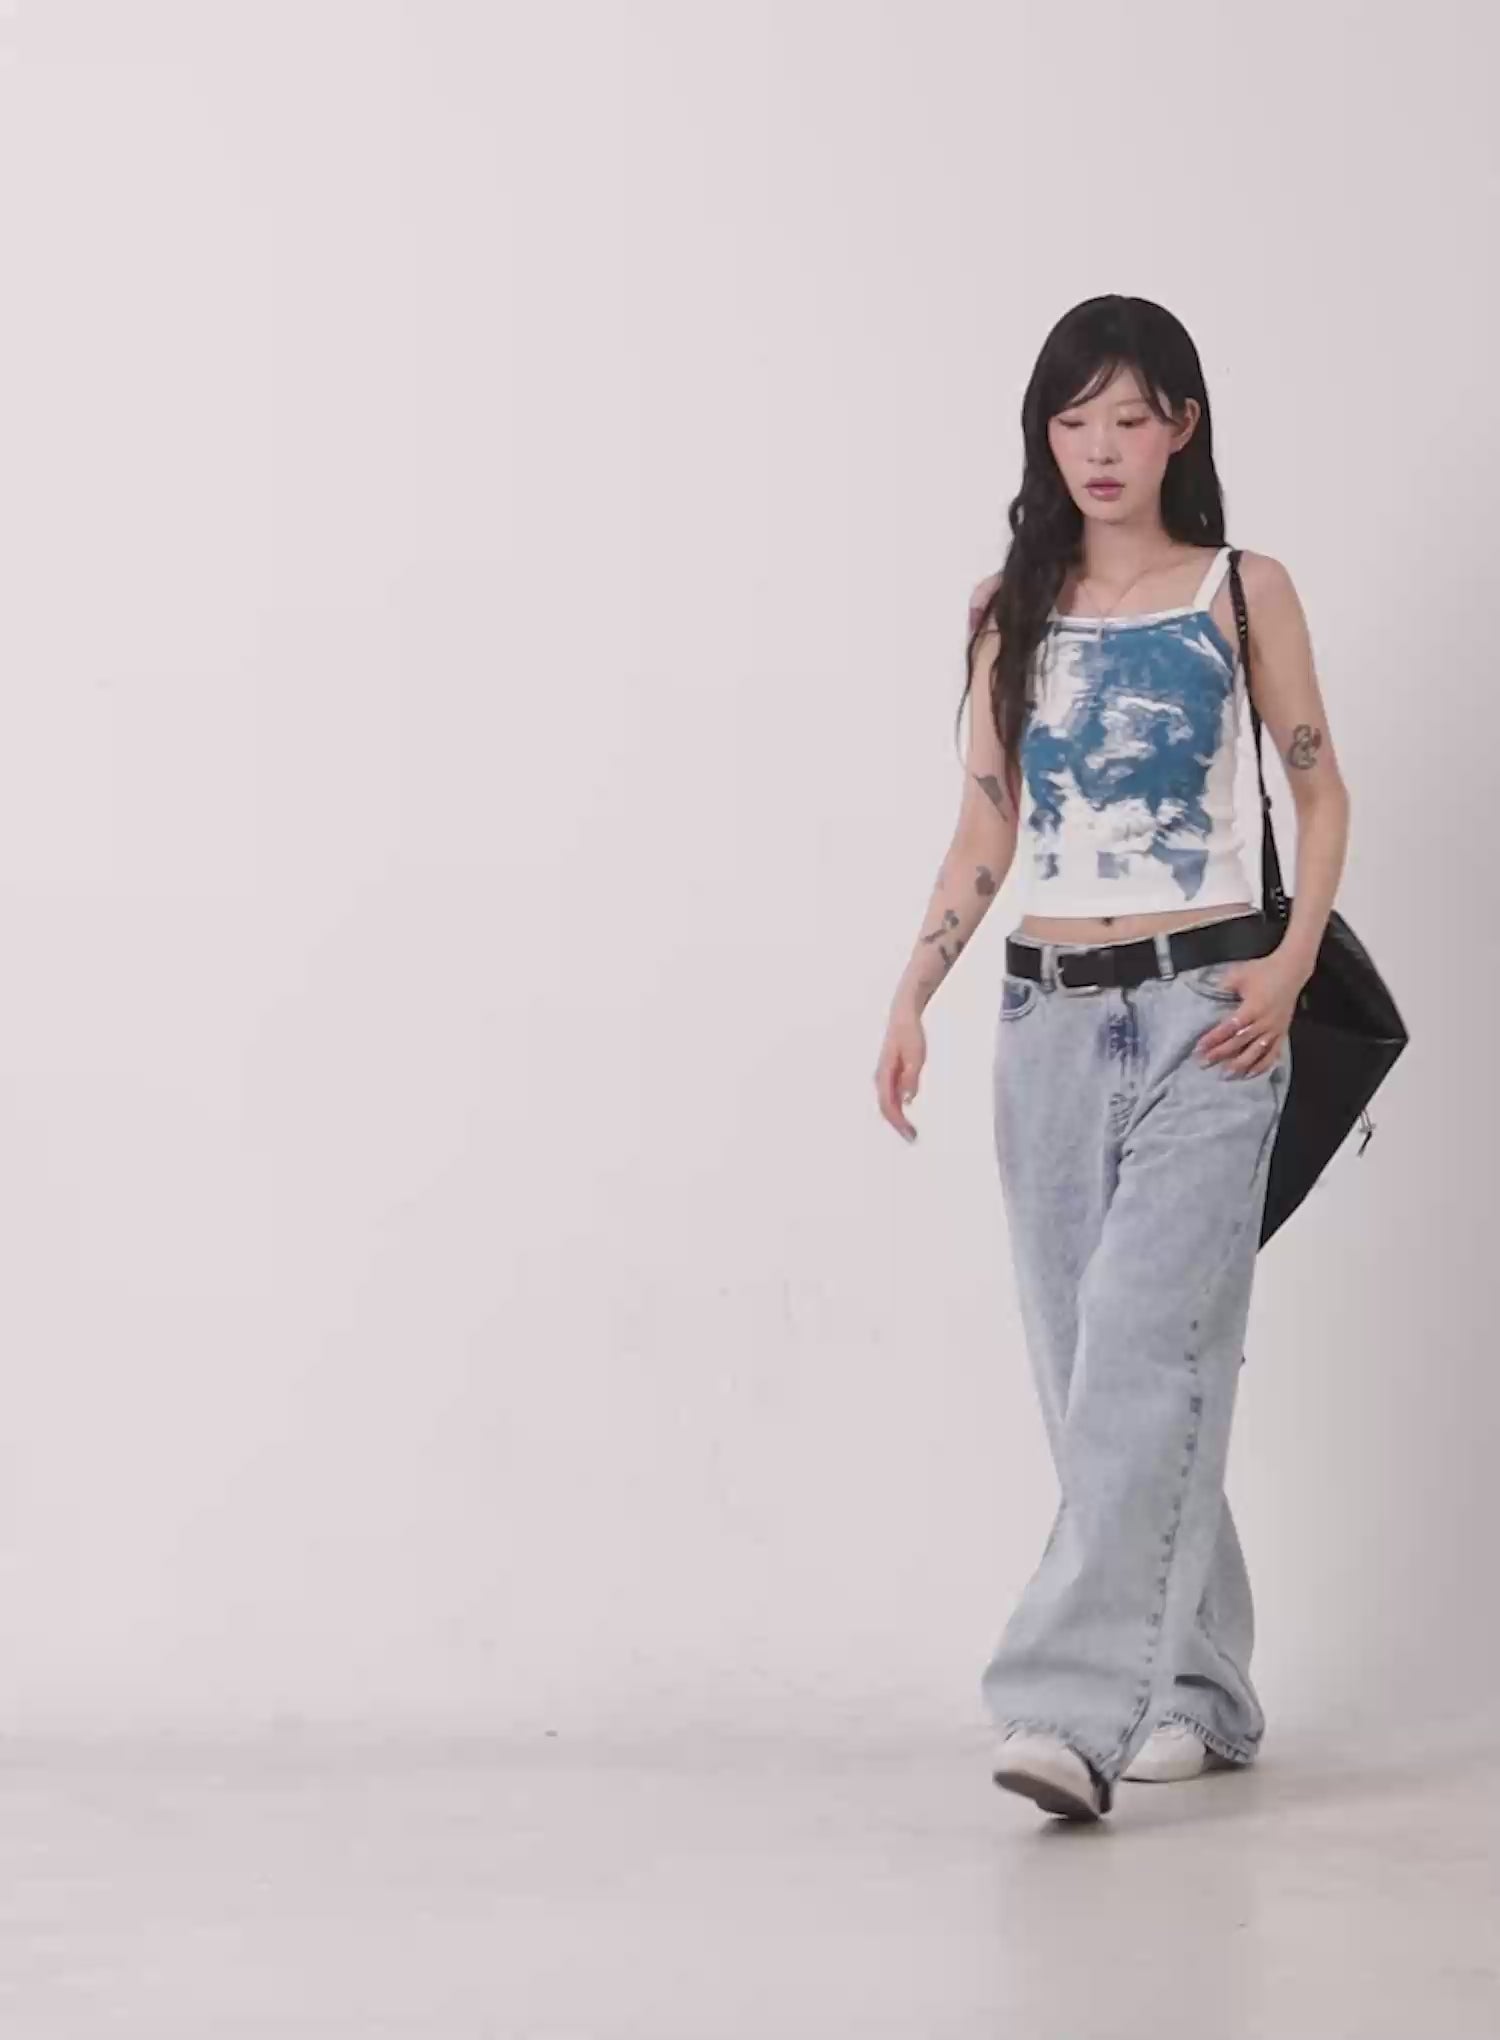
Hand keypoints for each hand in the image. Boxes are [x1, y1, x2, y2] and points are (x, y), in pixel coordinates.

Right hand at [874, 1001, 925, 1141]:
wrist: (903, 1016)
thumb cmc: (909, 1033)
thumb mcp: (916, 1055)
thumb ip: (911, 1078)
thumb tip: (908, 1100)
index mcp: (884, 1074)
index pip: (888, 1105)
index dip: (898, 1122)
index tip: (909, 1134)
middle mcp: (880, 1078)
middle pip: (886, 1109)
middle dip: (898, 1126)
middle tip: (913, 1139)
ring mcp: (884, 1078)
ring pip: (888, 1105)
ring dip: (898, 1120)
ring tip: (911, 1133)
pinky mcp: (890, 1076)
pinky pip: (891, 1098)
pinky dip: (899, 1111)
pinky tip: (907, 1117)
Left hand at [1195, 951, 1308, 1077]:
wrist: (1291, 969)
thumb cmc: (1263, 971)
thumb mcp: (1239, 975)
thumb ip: (1223, 987)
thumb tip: (1207, 996)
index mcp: (1252, 1008)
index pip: (1229, 1028)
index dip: (1214, 1039)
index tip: (1199, 1048)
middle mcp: (1264, 1022)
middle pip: (1240, 1043)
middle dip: (1220, 1054)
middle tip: (1204, 1064)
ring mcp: (1275, 1029)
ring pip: (1256, 1052)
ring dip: (1240, 1065)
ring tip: (1225, 1075)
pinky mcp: (1283, 1032)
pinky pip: (1273, 1053)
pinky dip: (1261, 1066)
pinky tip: (1250, 1075)